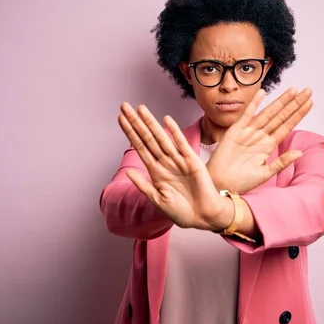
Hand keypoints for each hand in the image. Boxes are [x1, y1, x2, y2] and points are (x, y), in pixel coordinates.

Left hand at [118, 102, 230, 230]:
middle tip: (124, 105)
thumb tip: (129, 172)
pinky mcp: (192, 161)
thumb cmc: (182, 212)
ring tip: (140, 109)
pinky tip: (166, 120)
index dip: (129, 132)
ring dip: (150, 123)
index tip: (120, 119)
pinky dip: (174, 132)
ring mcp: (178, 160)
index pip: (139, 147)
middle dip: (136, 122)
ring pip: (161, 137)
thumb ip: (143, 186)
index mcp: (156, 171)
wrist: (203, 218)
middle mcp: (165, 162)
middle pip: (147, 138)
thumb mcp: (158, 200)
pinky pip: (181, 144)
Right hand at [206, 87, 312, 193]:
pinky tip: (263, 93)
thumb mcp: (265, 173)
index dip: (298, 114)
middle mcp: (260, 136)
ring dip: (281, 101)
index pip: (287, 126)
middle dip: (294, 104)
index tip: (310, 103)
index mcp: (268, 146)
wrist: (220, 184)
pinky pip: (247, 115)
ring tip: (294, 90)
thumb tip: (300, 152)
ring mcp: (248, 132)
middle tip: (308, 91)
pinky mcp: (235, 131)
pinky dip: (254, 104)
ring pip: (268, 113)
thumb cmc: (240, 181)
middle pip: (281, 116)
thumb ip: (281, 162)